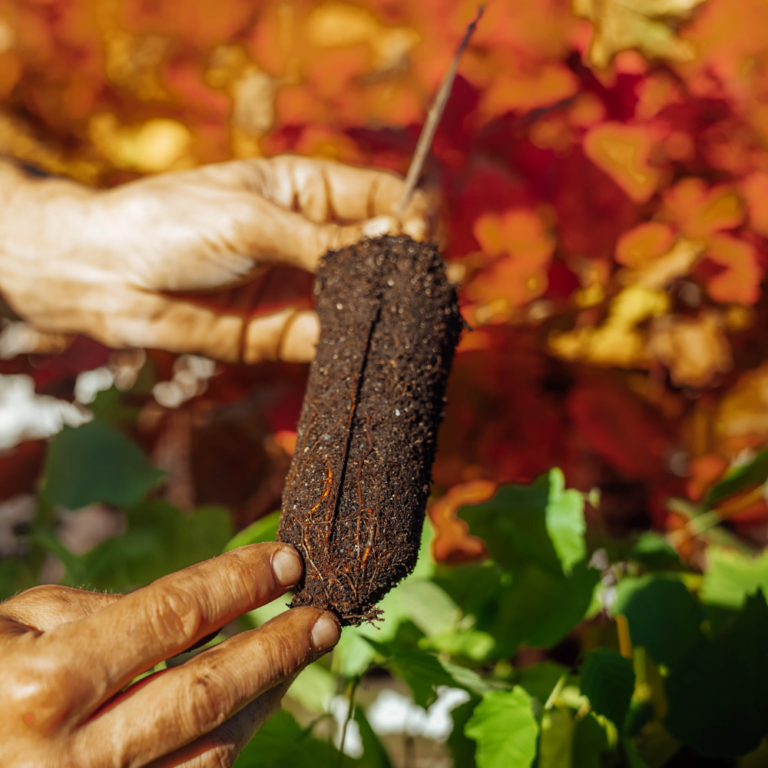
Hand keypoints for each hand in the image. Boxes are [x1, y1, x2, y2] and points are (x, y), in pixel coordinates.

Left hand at [0, 156, 428, 361]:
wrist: (108, 279)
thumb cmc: (170, 224)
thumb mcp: (248, 219)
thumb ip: (320, 238)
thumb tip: (394, 241)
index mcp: (307, 191)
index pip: (382, 198)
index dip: (412, 215)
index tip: (421, 238)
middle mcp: (314, 240)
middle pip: (384, 252)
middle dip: (410, 267)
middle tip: (430, 285)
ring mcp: (304, 288)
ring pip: (367, 299)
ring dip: (390, 309)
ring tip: (412, 318)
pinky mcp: (287, 334)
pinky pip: (336, 339)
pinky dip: (357, 343)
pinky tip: (374, 345)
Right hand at [0, 543, 339, 766]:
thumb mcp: (20, 627)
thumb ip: (103, 611)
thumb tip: (198, 604)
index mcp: (48, 684)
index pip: (173, 617)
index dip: (239, 583)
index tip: (287, 561)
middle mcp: (73, 756)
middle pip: (207, 690)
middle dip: (278, 648)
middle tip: (324, 617)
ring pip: (212, 750)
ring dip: (267, 697)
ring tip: (300, 655)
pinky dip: (230, 743)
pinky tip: (253, 707)